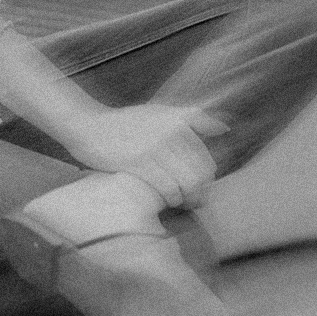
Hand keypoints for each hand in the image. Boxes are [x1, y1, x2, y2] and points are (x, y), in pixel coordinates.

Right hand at [67, 102, 227, 207]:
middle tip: (194, 202)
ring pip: (186, 184)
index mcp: (178, 119)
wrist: (90, 126)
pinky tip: (167, 201)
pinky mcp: (140, 163)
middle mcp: (171, 131)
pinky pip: (167, 189)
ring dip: (186, 199)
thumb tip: (226, 128)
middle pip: (200, 174)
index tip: (201, 186)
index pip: (206, 159)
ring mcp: (155, 147)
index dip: (207, 178)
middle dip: (200, 193)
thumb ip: (193, 118)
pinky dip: (171, 199)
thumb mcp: (160, 112)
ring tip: (181, 203)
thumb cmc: (126, 123)